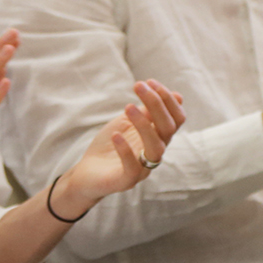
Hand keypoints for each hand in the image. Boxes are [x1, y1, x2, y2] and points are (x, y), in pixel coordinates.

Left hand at [59, 81, 185, 211]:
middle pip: (169, 129)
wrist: (86, 174)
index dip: (167, 99)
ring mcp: (143, 169)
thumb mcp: (127, 123)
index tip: (148, 81)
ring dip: (143, 124)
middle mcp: (155, 153)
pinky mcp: (126, 181)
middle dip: (156, 104)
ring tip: (127, 106)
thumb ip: (148, 112)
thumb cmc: (109, 146)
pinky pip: (133, 167)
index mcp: (158, 138)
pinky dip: (126, 150)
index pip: (176, 119)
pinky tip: (116, 134)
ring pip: (156, 147)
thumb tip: (176, 94)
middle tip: (138, 85)